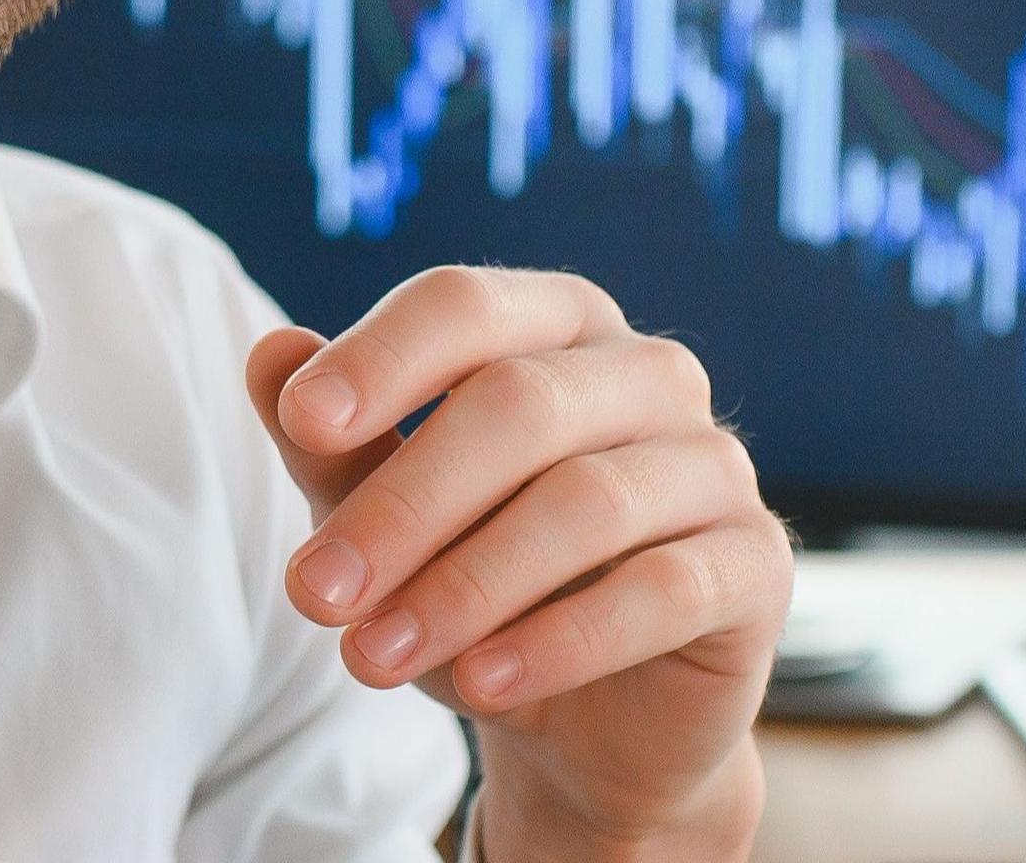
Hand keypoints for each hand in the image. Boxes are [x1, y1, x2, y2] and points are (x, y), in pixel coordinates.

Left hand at [247, 266, 786, 861]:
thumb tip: (269, 355)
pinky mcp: (756, 564)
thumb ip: (332, 442)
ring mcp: (714, 463)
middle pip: (518, 404)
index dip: (382, 358)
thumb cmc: (476, 586)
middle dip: (401, 503)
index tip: (299, 423)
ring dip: (464, 585)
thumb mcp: (385, 518)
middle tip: (313, 595)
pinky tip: (481, 682)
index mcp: (554, 325)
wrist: (590, 721)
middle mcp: (646, 372)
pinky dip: (562, 638)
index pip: (465, 304)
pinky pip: (664, 588)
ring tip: (371, 658)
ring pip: (586, 502)